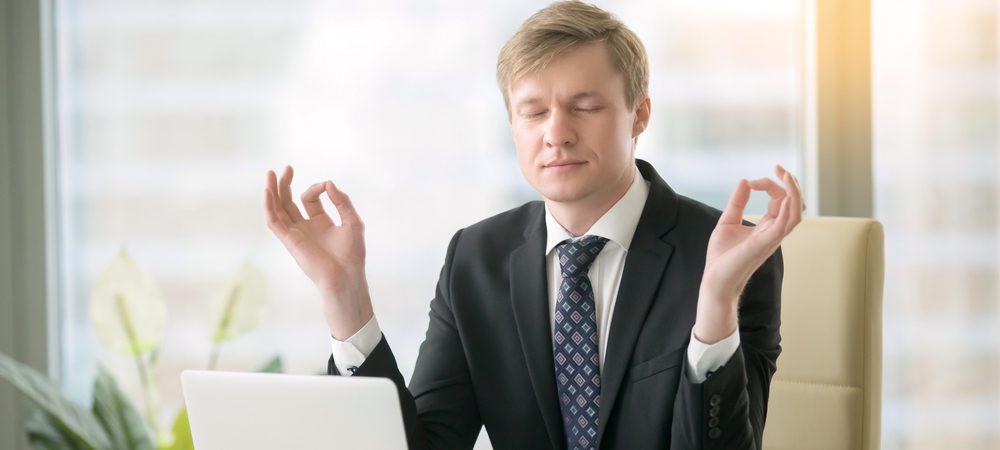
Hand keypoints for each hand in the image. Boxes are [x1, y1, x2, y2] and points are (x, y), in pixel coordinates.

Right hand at [264, 166, 372, 339]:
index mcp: (320, 223)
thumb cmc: (352, 253)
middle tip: (286, 168)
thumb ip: (341, 201)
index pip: (310, 199)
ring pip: (278, 209)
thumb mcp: (352, 221)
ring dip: (273, 191)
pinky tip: (268, 191)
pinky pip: (274, 221)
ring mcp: (295, 234)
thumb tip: (328, 182)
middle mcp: (305, 227)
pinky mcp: (289, 240)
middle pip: (289, 202)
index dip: (317, 188)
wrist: (345, 275)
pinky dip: (269, 206)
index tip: (326, 186)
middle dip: (286, 184)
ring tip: (271, 173)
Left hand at [694, 164, 803, 343]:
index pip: (780, 200)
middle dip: (790, 184)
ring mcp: (771, 238)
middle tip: (779, 168)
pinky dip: (789, 208)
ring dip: (794, 192)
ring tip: (786, 174)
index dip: (769, 185)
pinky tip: (784, 194)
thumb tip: (744, 181)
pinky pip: (785, 224)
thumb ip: (737, 203)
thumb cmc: (722, 257)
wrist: (714, 280)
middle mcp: (774, 232)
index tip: (751, 182)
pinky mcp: (764, 243)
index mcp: (767, 227)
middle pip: (793, 204)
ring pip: (796, 213)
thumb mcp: (728, 222)